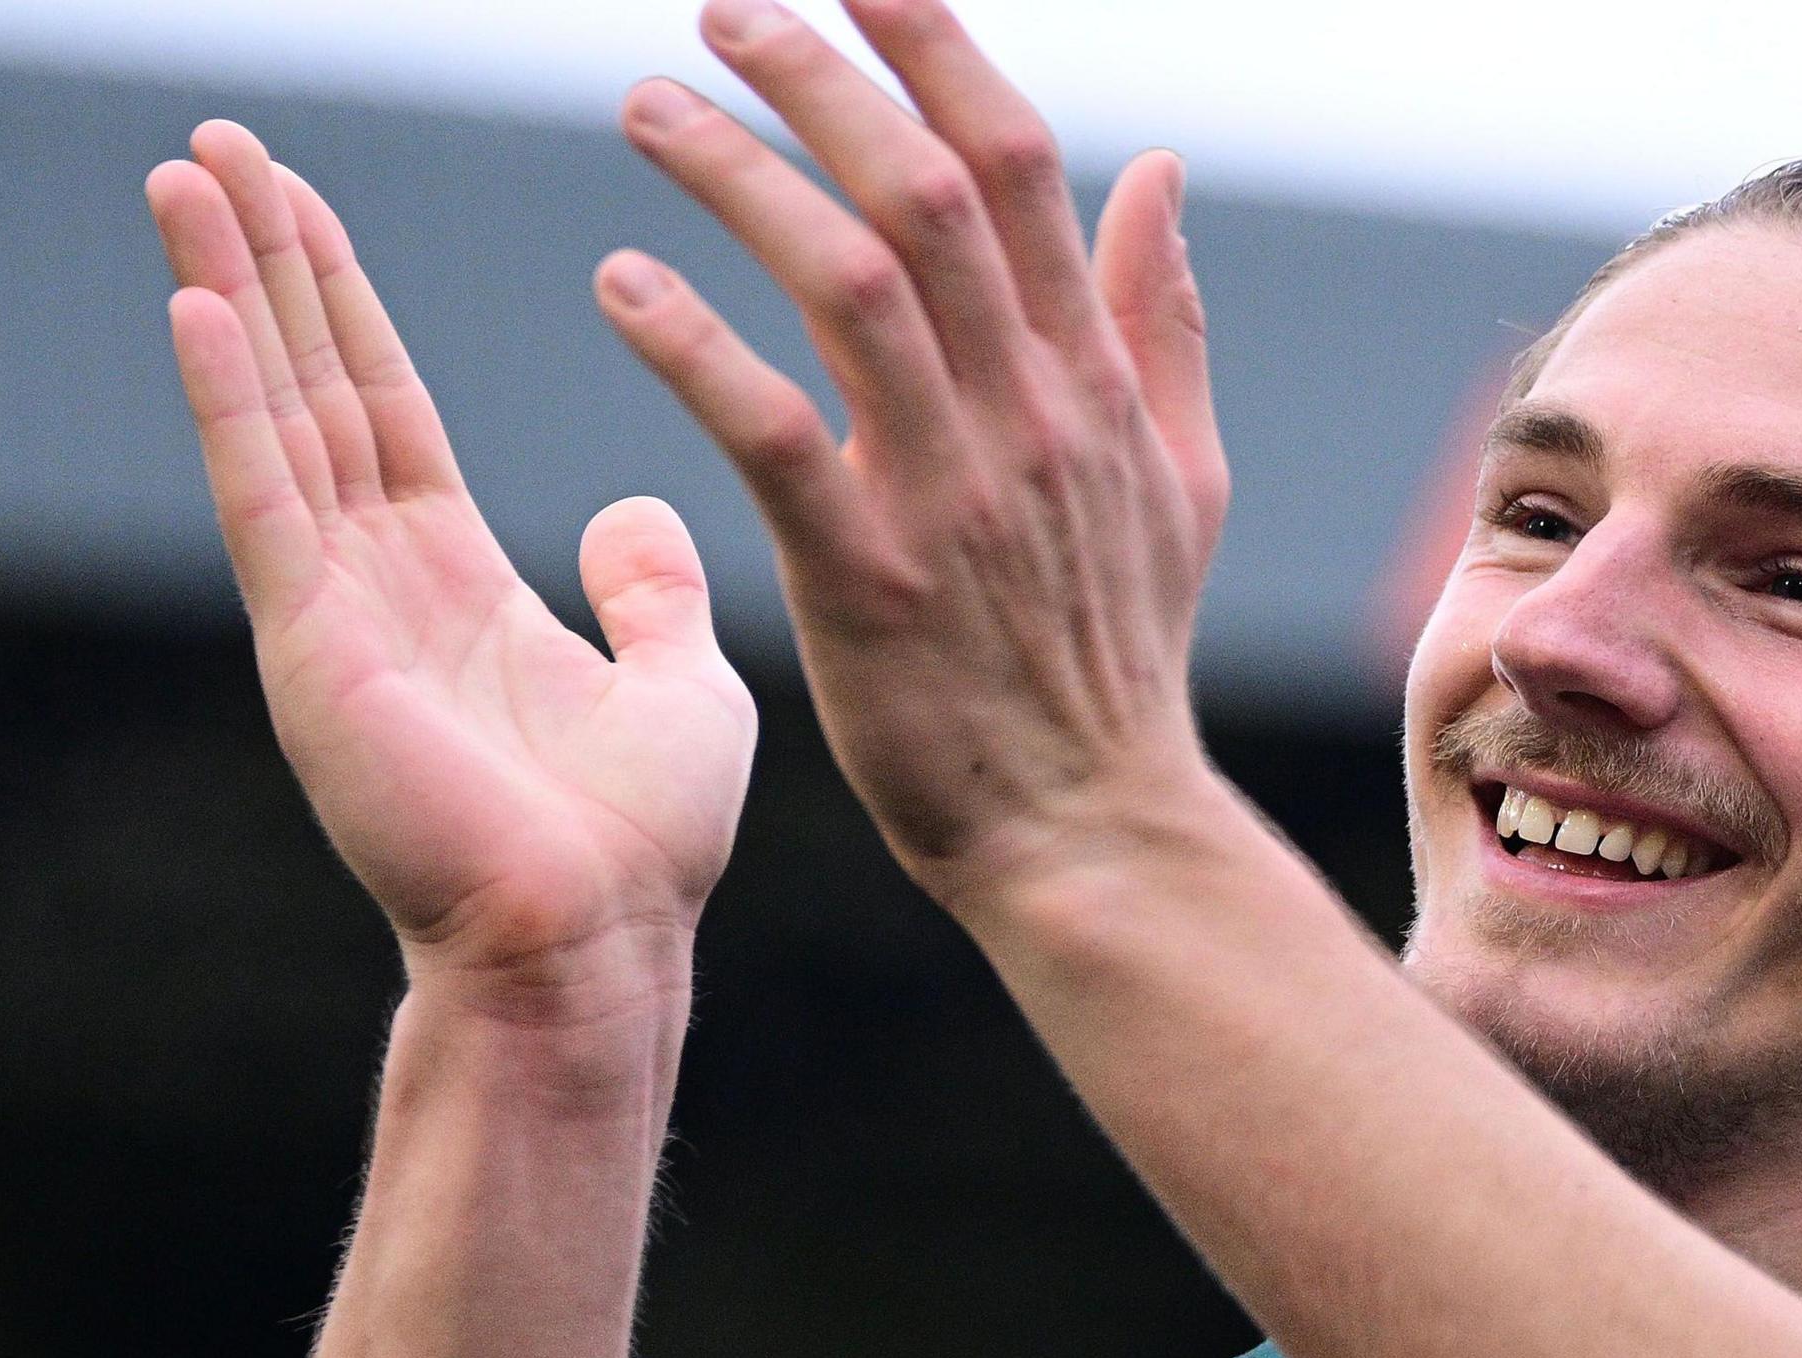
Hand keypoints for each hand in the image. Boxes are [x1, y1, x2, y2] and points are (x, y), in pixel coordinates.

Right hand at [149, 123, 757, 1017]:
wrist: (601, 949)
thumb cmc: (641, 850)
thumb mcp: (679, 688)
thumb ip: (646, 592)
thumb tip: (630, 511)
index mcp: (457, 588)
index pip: (384, 412)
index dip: (343, 303)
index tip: (300, 201)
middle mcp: (379, 588)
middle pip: (310, 389)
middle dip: (267, 264)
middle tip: (213, 145)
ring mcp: (336, 616)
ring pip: (273, 419)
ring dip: (230, 294)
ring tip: (185, 179)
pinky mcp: (318, 650)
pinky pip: (266, 501)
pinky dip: (231, 401)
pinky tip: (200, 305)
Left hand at [591, 0, 1231, 908]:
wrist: (1089, 831)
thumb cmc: (1118, 657)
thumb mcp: (1181, 478)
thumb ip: (1157, 317)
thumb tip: (1154, 165)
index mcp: (1090, 380)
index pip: (1017, 166)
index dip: (935, 50)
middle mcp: (1027, 416)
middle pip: (925, 193)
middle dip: (822, 77)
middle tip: (722, 8)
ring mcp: (949, 497)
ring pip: (847, 285)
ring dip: (738, 175)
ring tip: (645, 108)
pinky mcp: (867, 582)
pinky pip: (770, 434)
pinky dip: (694, 344)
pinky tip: (621, 281)